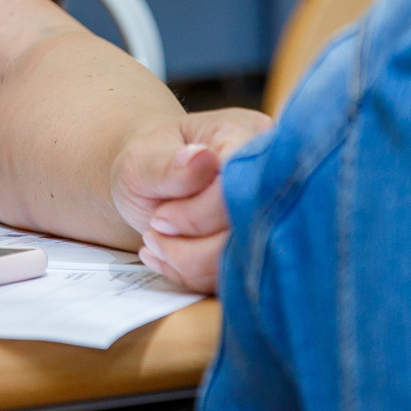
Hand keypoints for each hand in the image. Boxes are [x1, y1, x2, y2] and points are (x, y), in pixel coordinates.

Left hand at [111, 108, 271, 292]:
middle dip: (191, 242)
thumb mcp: (141, 157)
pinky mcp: (258, 246)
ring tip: (158, 242)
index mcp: (246, 135)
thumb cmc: (150, 160)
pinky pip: (235, 276)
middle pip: (246, 227)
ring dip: (190, 262)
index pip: (241, 184)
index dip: (198, 213)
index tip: (159, 217)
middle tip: (156, 228)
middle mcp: (269, 174)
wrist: (151, 179)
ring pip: (243, 259)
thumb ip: (167, 164)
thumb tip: (202, 159)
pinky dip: (194, 274)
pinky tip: (168, 256)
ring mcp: (268, 213)